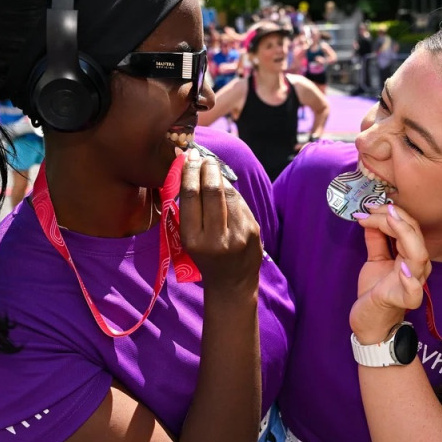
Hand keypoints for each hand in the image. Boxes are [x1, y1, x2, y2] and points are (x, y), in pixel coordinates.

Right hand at [178, 150, 261, 288]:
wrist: (232, 283)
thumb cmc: (204, 258)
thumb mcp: (188, 240)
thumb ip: (189, 210)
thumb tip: (191, 172)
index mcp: (193, 240)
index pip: (190, 196)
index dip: (189, 173)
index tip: (188, 158)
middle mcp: (217, 238)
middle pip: (212, 191)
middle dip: (207, 169)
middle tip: (202, 158)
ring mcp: (238, 233)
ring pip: (229, 193)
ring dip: (219, 177)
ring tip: (211, 168)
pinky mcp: (253, 230)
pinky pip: (240, 202)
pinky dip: (230, 191)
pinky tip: (224, 186)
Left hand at [349, 203, 429, 341]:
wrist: (369, 322)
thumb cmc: (376, 291)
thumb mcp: (375, 259)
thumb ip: (376, 240)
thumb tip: (369, 216)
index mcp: (410, 256)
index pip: (408, 227)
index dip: (392, 214)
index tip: (369, 206)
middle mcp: (416, 267)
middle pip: (414, 236)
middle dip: (394, 218)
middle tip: (371, 209)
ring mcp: (412, 284)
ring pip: (419, 256)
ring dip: (404, 235)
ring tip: (389, 221)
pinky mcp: (403, 300)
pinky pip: (414, 292)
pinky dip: (410, 279)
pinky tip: (403, 268)